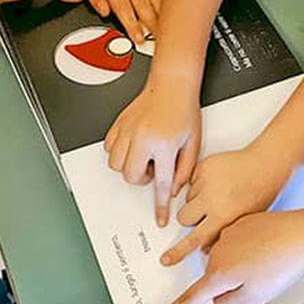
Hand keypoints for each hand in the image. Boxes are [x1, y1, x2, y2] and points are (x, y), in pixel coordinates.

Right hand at [105, 83, 201, 226]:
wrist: (172, 85)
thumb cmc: (184, 110)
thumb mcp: (193, 143)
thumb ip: (185, 170)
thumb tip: (173, 189)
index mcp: (163, 145)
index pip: (161, 185)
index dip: (160, 206)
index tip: (159, 218)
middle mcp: (142, 139)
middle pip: (131, 177)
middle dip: (143, 178)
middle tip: (155, 167)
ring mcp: (127, 131)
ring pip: (116, 165)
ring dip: (130, 166)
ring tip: (145, 155)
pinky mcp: (118, 125)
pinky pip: (109, 149)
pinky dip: (119, 153)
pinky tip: (133, 147)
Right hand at [153, 209, 303, 303]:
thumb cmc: (282, 266)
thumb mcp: (254, 298)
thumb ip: (228, 303)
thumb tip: (217, 299)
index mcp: (218, 274)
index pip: (192, 296)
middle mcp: (217, 251)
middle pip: (214, 277)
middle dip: (229, 284)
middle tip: (259, 282)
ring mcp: (228, 234)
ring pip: (226, 259)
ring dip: (240, 266)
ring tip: (268, 265)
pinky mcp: (242, 222)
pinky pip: (238, 242)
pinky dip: (249, 250)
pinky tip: (269, 250)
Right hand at [160, 146, 291, 264]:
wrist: (267, 164)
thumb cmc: (261, 192)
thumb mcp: (244, 221)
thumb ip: (221, 233)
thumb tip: (204, 247)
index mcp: (223, 216)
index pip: (194, 240)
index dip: (178, 251)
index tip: (167, 259)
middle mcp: (211, 200)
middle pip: (184, 218)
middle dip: (190, 218)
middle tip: (204, 213)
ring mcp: (206, 181)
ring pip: (187, 199)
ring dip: (196, 199)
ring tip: (219, 193)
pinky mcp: (203, 166)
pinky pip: (191, 180)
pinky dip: (200, 183)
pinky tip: (218, 181)